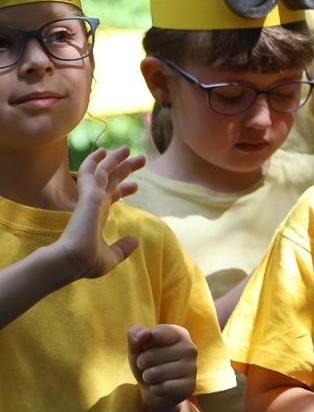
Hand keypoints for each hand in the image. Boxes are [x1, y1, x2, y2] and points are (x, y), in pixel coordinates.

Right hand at [57, 147, 143, 281]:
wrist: (75, 260)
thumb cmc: (88, 263)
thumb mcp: (111, 257)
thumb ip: (122, 248)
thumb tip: (135, 241)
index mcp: (98, 218)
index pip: (111, 198)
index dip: (123, 190)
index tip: (136, 187)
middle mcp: (94, 206)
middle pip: (110, 181)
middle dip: (125, 169)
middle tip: (141, 159)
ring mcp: (90, 199)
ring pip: (102, 172)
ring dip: (115, 159)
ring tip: (128, 148)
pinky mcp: (88, 194)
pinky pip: (90, 171)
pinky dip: (95, 161)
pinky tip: (103, 151)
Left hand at [127, 323, 196, 405]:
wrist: (158, 390)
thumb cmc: (148, 363)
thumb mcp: (137, 347)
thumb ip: (135, 334)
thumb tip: (144, 334)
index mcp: (179, 333)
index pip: (153, 334)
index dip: (142, 345)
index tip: (148, 348)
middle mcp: (190, 348)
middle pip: (149, 357)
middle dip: (142, 364)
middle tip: (151, 366)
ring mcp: (192, 367)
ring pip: (154, 374)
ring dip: (149, 378)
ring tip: (156, 377)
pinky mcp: (189, 386)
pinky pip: (160, 388)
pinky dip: (156, 389)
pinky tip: (163, 387)